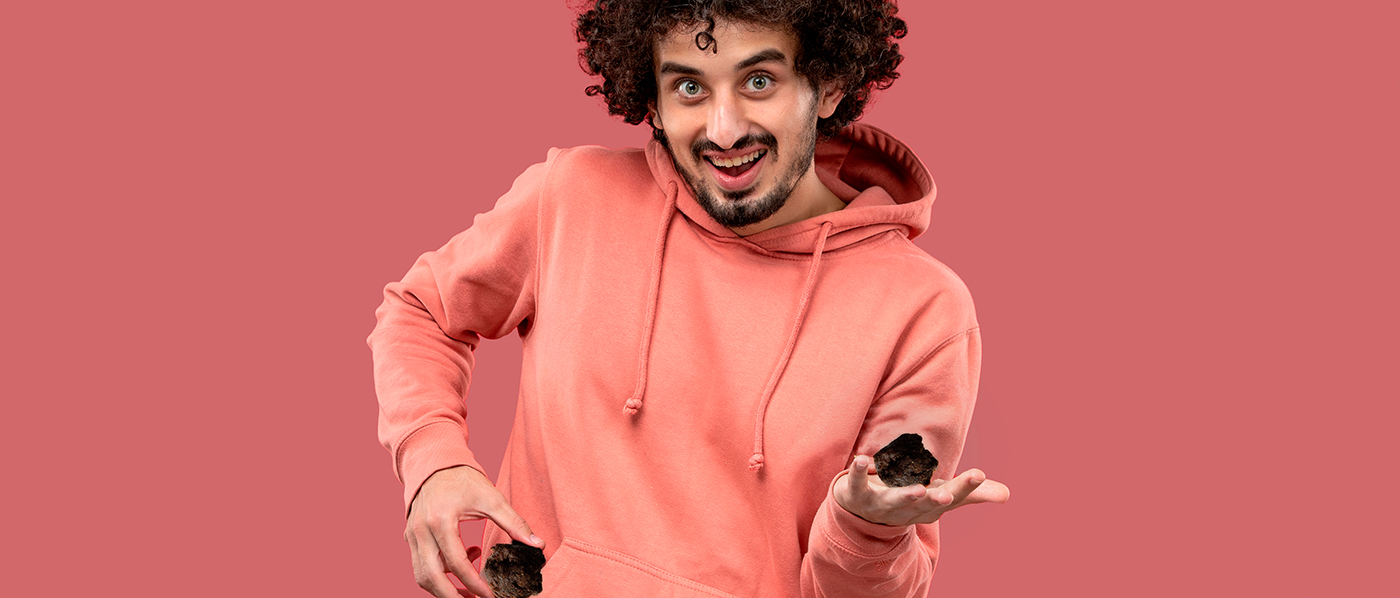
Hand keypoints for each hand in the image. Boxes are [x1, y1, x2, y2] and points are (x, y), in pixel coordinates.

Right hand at [404, 465, 544, 597]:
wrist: (436, 463)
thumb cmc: (463, 479)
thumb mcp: (491, 498)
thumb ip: (514, 523)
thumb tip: (538, 545)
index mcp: (441, 520)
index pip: (457, 563)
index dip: (475, 584)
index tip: (491, 596)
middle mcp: (421, 531)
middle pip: (431, 577)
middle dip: (452, 597)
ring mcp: (412, 535)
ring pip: (422, 576)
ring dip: (443, 589)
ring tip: (470, 589)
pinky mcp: (410, 537)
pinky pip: (420, 565)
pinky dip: (439, 573)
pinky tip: (464, 561)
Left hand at [833, 455, 1009, 526]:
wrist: (863, 515)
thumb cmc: (911, 501)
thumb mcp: (941, 497)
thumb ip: (971, 493)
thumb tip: (1007, 495)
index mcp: (930, 508)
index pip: (951, 498)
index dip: (964, 487)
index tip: (978, 474)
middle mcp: (908, 509)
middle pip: (925, 504)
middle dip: (937, 500)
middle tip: (949, 494)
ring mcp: (882, 504)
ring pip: (894, 501)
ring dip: (905, 496)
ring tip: (917, 489)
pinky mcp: (858, 494)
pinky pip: (857, 484)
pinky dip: (858, 473)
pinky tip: (862, 459)